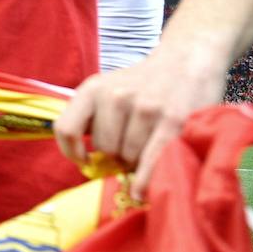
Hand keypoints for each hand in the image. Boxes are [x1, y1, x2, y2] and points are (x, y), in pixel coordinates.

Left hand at [53, 42, 227, 198]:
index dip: (71, 151)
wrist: (186, 61)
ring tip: (149, 146)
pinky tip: (142, 191)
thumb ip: (93, 118)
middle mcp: (116, 96)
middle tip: (133, 145)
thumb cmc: (143, 85)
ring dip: (137, 161)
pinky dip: (145, 180)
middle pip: (104, 148)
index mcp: (93, 89)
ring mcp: (145, 108)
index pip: (66, 128)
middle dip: (117, 154)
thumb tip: (85, 161)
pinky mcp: (172, 120)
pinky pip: (151, 160)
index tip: (84, 161)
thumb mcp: (108, 90)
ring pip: (128, 157)